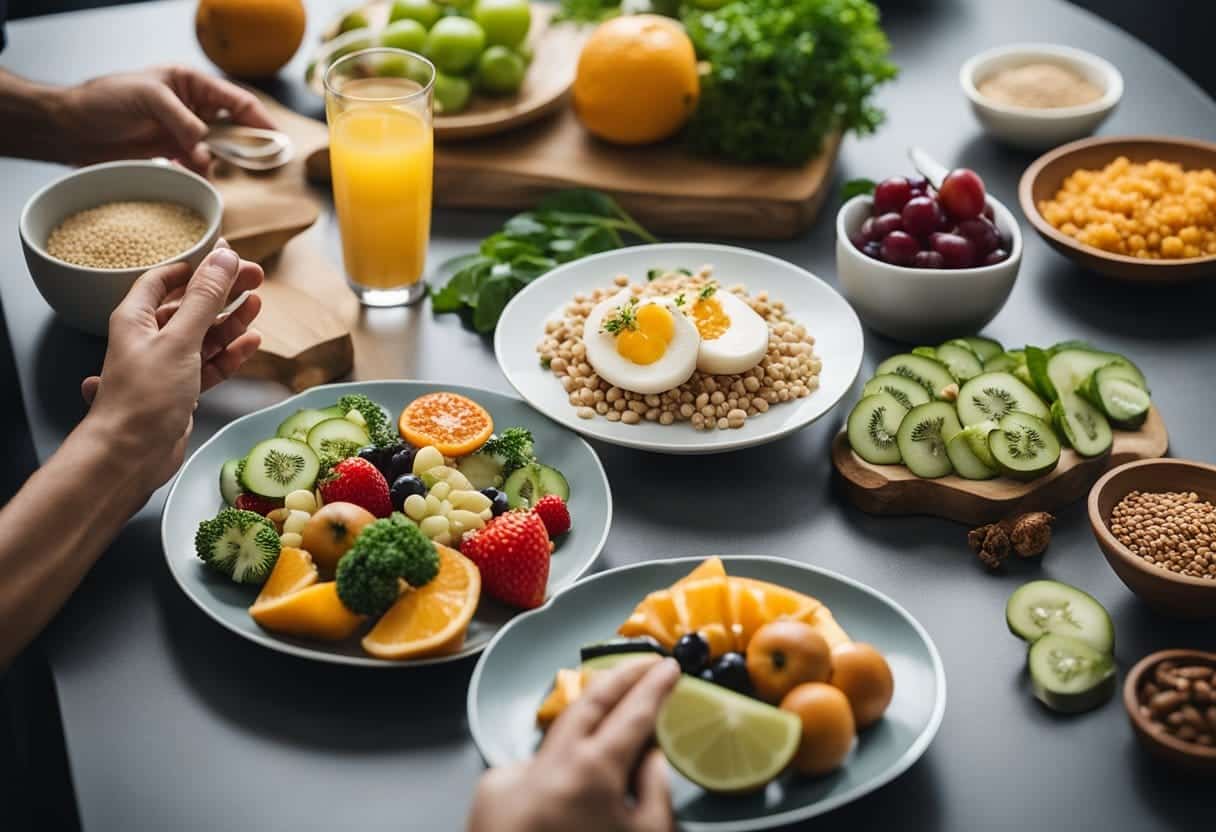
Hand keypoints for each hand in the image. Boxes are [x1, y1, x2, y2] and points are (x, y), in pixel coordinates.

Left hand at [54, 65, 274, 171]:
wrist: (69, 127)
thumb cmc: (104, 100)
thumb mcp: (148, 98)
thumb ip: (182, 122)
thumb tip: (209, 152)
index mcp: (190, 84)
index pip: (236, 101)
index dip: (260, 120)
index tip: (277, 142)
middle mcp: (191, 108)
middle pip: (233, 128)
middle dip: (248, 146)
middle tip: (262, 166)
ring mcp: (182, 133)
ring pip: (217, 151)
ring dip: (223, 165)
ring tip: (227, 178)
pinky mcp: (170, 155)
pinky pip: (197, 168)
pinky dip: (203, 177)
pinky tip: (205, 185)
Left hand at [82, 240, 263, 496]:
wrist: (131, 455)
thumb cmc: (145, 397)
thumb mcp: (179, 340)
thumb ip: (205, 299)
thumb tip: (224, 257)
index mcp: (136, 318)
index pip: (164, 279)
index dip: (195, 265)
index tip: (224, 255)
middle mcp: (150, 339)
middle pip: (190, 305)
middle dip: (222, 291)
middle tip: (256, 277)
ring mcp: (167, 365)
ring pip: (204, 335)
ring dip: (230, 321)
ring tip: (258, 306)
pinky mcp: (183, 390)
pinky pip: (210, 364)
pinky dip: (230, 354)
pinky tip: (251, 344)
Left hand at [468, 657, 680, 831]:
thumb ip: (653, 791)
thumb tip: (651, 755)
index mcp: (594, 771)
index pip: (634, 710)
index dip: (655, 685)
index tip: (669, 667)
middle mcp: (551, 762)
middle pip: (590, 699)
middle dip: (620, 674)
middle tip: (644, 661)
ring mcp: (516, 772)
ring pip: (558, 733)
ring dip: (587, 720)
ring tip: (615, 717)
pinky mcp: (491, 791)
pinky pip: (532, 769)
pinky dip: (554, 772)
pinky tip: (564, 799)